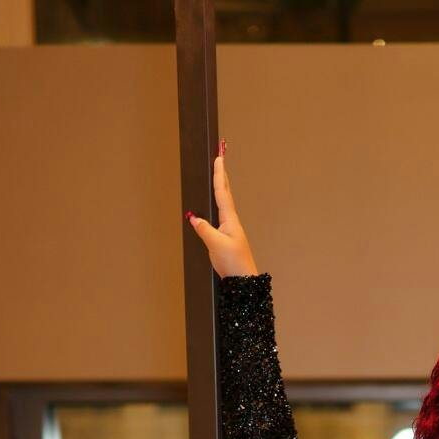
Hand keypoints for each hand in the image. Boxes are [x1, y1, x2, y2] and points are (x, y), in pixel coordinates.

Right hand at [186, 149, 258, 277]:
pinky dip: (217, 205)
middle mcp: (232, 222)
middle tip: (220, 159)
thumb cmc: (233, 263)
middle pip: (225, 194)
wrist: (244, 281)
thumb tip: (194, 218)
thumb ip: (203, 229)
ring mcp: (230, 230)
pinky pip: (220, 216)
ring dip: (221, 188)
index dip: (219, 174)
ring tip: (219, 175)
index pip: (222, 192)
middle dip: (221, 176)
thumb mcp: (215, 244)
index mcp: (230, 220)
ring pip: (224, 204)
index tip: (219, 157)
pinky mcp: (227, 239)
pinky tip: (214, 207)